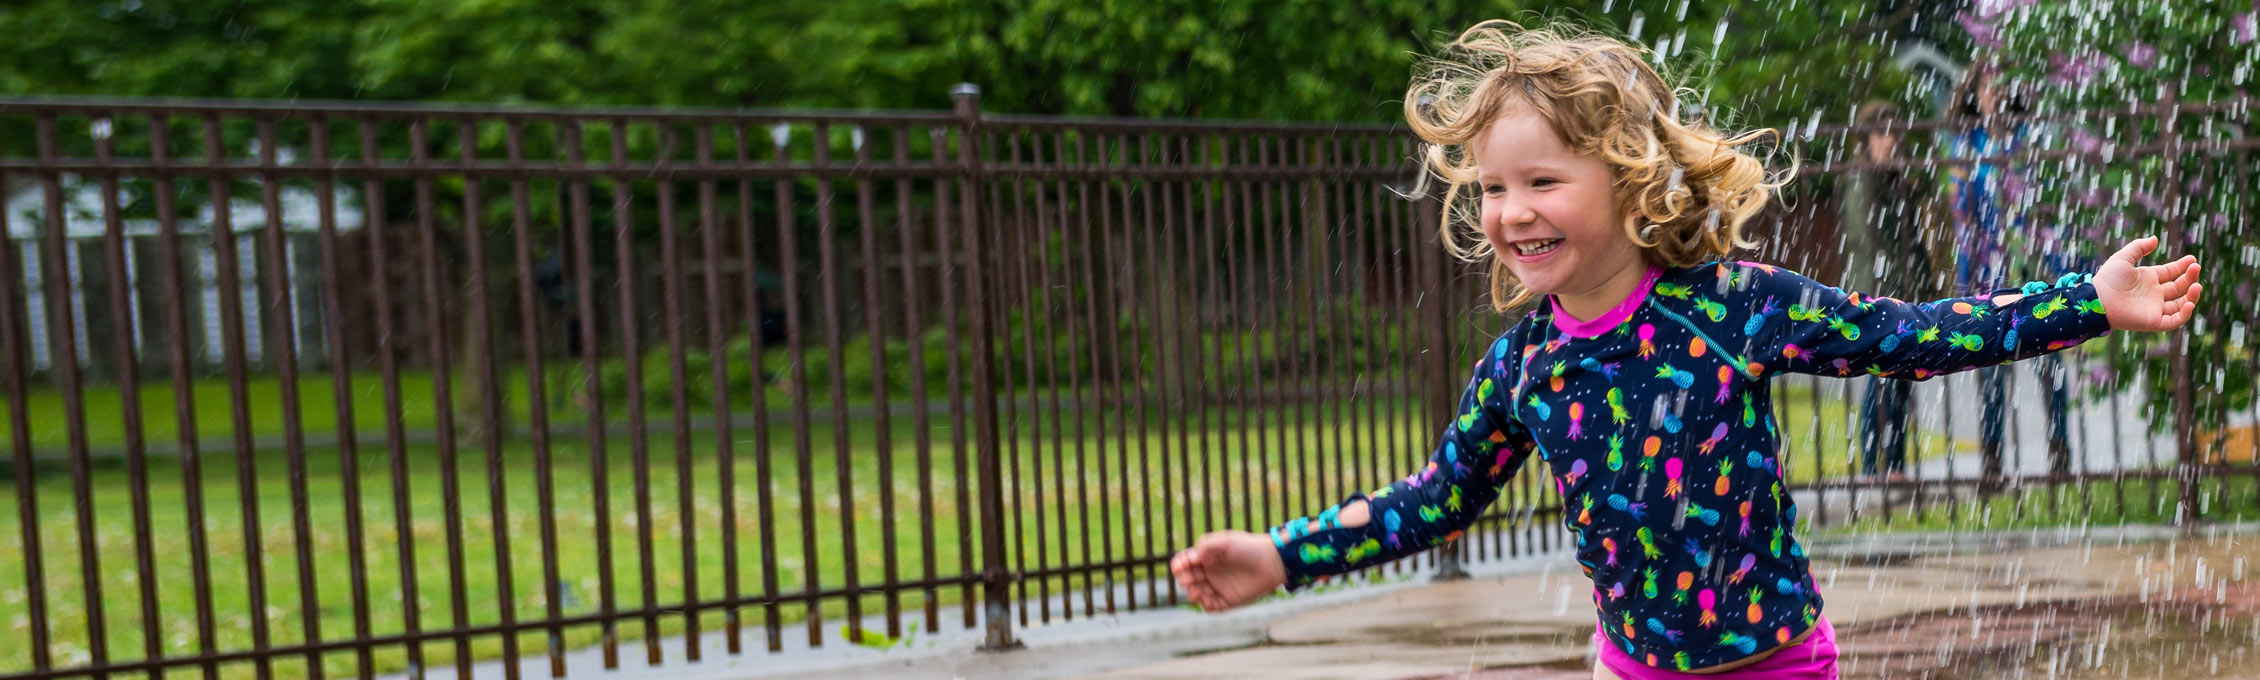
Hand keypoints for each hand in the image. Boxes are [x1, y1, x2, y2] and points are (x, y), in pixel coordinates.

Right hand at [1169, 530, 1285, 611]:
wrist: (1272, 562)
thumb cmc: (1249, 547)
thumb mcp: (1225, 541)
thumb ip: (1206, 545)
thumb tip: (1192, 557)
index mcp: (1207, 557)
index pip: (1187, 562)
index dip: (1179, 565)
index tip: (1178, 567)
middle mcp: (1211, 573)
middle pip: (1189, 579)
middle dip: (1185, 580)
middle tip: (1187, 580)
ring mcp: (1219, 587)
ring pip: (1198, 594)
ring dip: (1193, 594)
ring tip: (1196, 592)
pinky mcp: (1228, 600)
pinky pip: (1212, 607)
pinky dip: (1206, 606)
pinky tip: (1207, 601)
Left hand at [2095, 236, 2200, 332]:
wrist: (2098, 299)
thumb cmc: (2108, 279)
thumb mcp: (2123, 258)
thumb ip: (2138, 247)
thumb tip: (2155, 239)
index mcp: (2148, 279)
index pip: (2171, 273)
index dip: (2183, 267)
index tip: (2192, 259)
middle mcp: (2153, 294)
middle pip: (2179, 287)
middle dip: (2189, 277)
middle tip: (2195, 267)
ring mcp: (2154, 308)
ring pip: (2180, 304)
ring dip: (2191, 295)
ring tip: (2196, 285)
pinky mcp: (2153, 321)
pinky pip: (2174, 321)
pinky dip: (2184, 314)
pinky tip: (2188, 302)